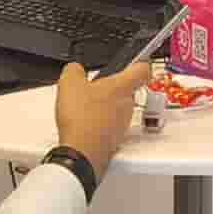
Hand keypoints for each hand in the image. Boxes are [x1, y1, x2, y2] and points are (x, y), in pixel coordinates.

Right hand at [52, 58, 151, 173]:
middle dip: (112, 87)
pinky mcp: (115, 139)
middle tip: (96, 87)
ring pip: (118, 108)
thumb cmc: (82, 119)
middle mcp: (127, 105)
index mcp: (121, 87)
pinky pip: (110, 125)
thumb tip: (75, 69)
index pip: (142, 70)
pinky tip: (84, 123)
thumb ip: (74, 70)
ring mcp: (122, 124)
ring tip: (85, 107)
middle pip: (127, 90)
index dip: (140, 62)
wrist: (81, 152)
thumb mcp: (69, 83)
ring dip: (105, 106)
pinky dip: (100, 122)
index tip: (136, 61)